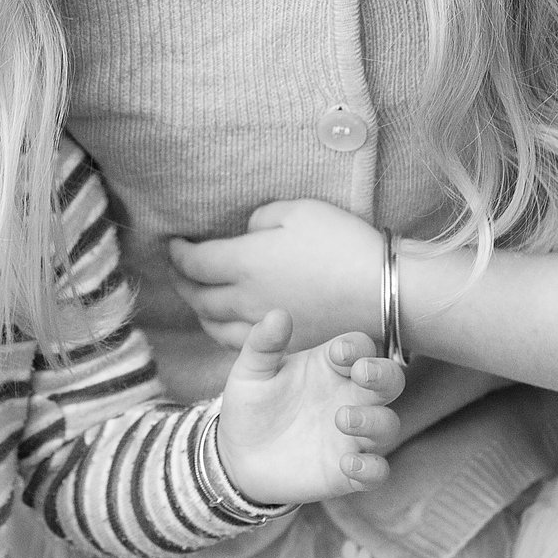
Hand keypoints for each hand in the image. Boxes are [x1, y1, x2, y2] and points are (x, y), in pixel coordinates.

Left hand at [169, 198, 386, 352]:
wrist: (383, 292)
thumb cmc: (341, 244)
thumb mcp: (298, 211)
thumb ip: (260, 219)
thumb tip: (246, 234)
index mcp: (245, 263)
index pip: (195, 263)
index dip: (178, 253)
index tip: (174, 243)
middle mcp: (246, 299)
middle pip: (199, 298)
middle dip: (182, 282)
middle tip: (178, 270)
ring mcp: (265, 327)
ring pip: (215, 326)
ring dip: (200, 311)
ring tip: (198, 298)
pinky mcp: (286, 345)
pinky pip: (240, 344)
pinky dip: (223, 332)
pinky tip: (228, 325)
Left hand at [214, 311, 404, 504]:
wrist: (238, 457)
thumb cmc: (251, 405)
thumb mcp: (251, 372)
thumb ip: (263, 344)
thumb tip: (278, 314)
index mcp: (330, 367)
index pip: (360, 347)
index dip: (356, 347)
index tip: (338, 354)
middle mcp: (349, 398)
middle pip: (389, 380)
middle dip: (384, 374)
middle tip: (363, 374)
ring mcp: (352, 436)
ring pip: (387, 424)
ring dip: (374, 421)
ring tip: (342, 419)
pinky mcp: (348, 473)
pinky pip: (376, 471)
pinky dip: (371, 469)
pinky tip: (348, 465)